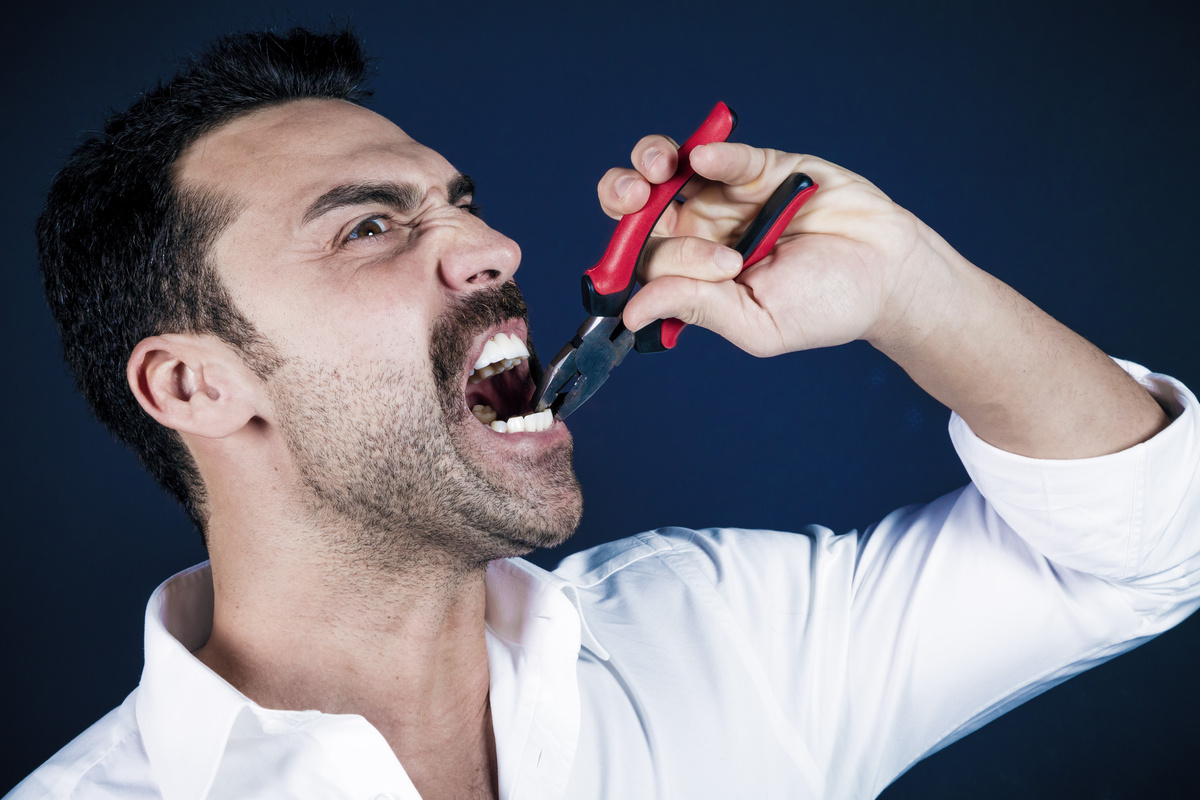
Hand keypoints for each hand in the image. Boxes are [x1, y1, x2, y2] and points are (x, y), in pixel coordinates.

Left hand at [598, 136, 954, 356]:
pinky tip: (706, 157)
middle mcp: (701, 233)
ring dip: (651, 162)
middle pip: (640, 208)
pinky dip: (715, 152)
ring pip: (671, 170)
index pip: (642, 261)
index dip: (630, 259)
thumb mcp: (756, 321)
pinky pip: (728, 156)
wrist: (889, 274)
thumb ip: (698, 308)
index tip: (626, 265)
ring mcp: (728, 197)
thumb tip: (634, 311)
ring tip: (656, 172)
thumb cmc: (825, 306)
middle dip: (623, 198)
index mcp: (691, 277)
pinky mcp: (762, 167)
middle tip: (631, 200)